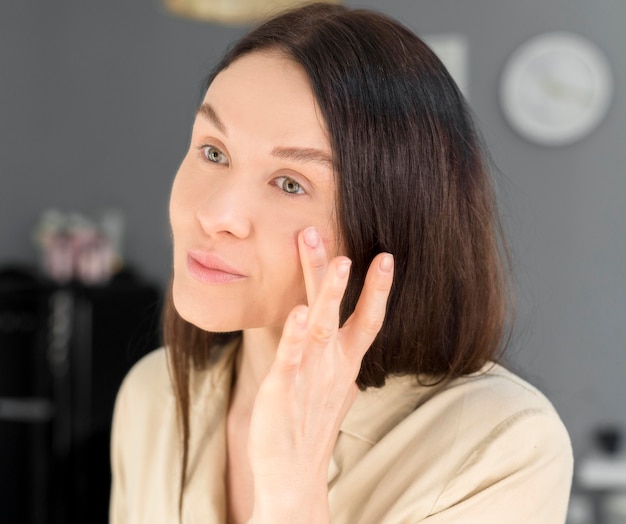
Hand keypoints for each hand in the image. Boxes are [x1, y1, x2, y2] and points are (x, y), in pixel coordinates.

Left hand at [248, 226, 393, 522]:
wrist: (294, 475)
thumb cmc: (311, 425)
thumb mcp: (331, 384)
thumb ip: (335, 354)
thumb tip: (337, 333)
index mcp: (345, 361)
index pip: (368, 319)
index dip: (378, 289)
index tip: (385, 256)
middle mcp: (332, 364)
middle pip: (341, 312)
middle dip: (340, 277)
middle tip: (342, 242)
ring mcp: (310, 375)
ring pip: (321, 326)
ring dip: (328, 294)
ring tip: (336, 260)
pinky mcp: (284, 388)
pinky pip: (291, 357)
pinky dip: (295, 335)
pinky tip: (298, 312)